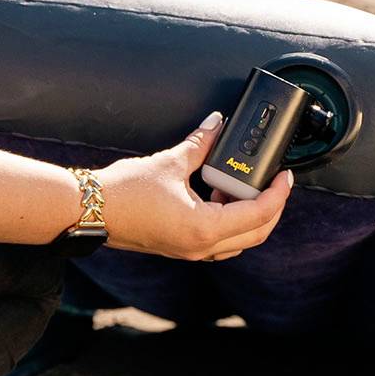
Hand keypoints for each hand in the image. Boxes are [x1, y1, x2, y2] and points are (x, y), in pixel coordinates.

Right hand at [94, 113, 293, 261]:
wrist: (90, 211)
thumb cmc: (124, 193)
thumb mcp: (169, 162)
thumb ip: (200, 144)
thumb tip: (217, 124)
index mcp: (205, 228)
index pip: (259, 215)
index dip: (278, 194)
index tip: (284, 176)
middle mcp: (201, 246)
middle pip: (255, 234)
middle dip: (270, 207)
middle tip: (272, 182)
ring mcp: (190, 250)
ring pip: (237, 240)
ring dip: (247, 216)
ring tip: (236, 185)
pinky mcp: (180, 247)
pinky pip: (218, 240)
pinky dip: (227, 221)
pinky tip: (215, 196)